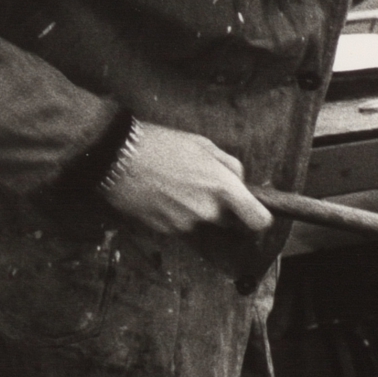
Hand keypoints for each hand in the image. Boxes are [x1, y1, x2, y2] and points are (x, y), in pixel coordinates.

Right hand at [103, 121, 273, 236]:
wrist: (118, 158)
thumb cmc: (162, 145)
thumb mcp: (203, 145)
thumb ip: (229, 166)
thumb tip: (240, 182)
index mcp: (223, 188)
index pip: (258, 220)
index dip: (258, 217)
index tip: (252, 212)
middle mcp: (208, 212)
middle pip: (227, 221)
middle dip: (220, 208)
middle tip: (199, 185)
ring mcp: (186, 224)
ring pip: (202, 223)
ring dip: (195, 210)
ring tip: (175, 186)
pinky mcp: (166, 231)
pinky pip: (181, 226)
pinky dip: (175, 214)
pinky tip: (161, 194)